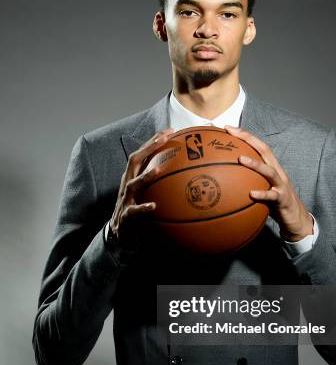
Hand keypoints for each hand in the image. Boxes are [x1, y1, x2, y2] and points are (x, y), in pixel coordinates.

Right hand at [110, 128, 173, 247]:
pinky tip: (154, 206)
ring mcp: (125, 199)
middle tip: (164, 139)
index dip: (154, 141)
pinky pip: (134, 211)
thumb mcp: (147, 194)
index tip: (170, 130)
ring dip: (146, 176)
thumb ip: (161, 183)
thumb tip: (186, 176)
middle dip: (149, 147)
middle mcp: (127, 184)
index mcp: (132, 176)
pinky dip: (143, 207)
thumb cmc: (138, 210)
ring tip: (159, 170)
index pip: (142, 153)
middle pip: (134, 160)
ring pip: (133, 184)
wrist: (119, 233)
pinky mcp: (126, 215)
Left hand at [224, 126, 312, 241]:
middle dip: (249, 139)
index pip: (258, 146)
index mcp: (271, 167)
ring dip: (255, 164)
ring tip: (240, 159)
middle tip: (232, 133)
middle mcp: (277, 172)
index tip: (228, 128)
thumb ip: (248, 181)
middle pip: (265, 150)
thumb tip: (223, 179)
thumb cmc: (274, 202)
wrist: (295, 218)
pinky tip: (251, 194)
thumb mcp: (261, 188)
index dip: (245, 135)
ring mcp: (281, 185)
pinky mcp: (283, 199)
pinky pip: (272, 195)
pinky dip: (262, 194)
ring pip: (269, 170)